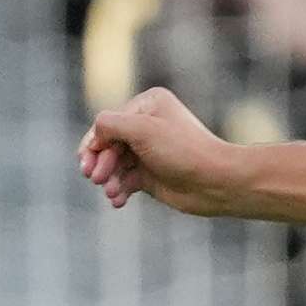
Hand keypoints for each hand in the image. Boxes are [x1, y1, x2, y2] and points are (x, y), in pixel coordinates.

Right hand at [78, 87, 238, 213]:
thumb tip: (95, 132)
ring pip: (114, 165)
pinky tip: (118, 201)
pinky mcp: (152, 174)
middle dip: (100, 163)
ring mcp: (149, 151)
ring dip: (108, 180)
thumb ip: (110, 124)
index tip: (88, 163)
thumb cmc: (184, 151)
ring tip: (111, 193)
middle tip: (96, 179)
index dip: (94, 143)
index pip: (107, 123)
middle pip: (108, 144)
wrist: (217, 182)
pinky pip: (125, 181)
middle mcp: (147, 125)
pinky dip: (118, 190)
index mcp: (148, 105)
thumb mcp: (142, 130)